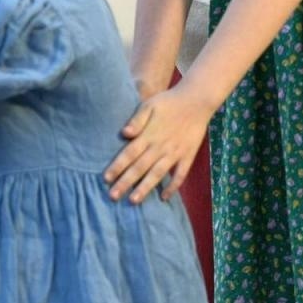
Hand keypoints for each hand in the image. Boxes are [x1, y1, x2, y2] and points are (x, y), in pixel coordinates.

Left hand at [104, 80, 214, 204]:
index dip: (117, 166)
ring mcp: (175, 153)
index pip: (129, 153)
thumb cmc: (169, 102)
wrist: (197, 101)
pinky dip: (172, 187)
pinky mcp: (188, 157)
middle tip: (113, 196)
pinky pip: (180, 175)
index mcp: (149, 135)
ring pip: (157, 174)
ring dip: (145, 188)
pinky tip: (164, 198)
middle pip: (140, 167)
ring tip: (133, 201)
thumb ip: (137, 120)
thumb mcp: (149, 104)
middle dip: (125, 182)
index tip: (106, 179)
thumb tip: (124, 133)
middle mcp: (160, 147)